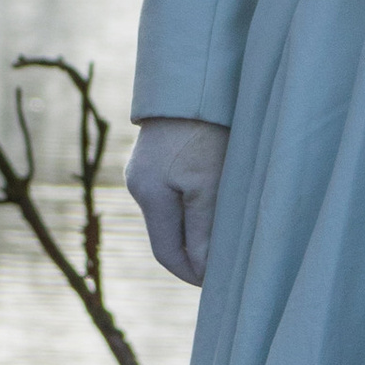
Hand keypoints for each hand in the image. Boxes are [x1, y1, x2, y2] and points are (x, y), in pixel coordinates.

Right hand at [127, 116, 229, 285]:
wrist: (196, 80)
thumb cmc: (207, 130)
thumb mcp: (211, 184)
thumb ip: (204, 231)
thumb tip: (201, 271)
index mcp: (148, 195)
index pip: (166, 254)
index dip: (192, 274)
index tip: (219, 284)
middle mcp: (138, 185)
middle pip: (166, 236)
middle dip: (193, 255)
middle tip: (226, 265)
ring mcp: (143, 170)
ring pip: (170, 216)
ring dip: (194, 230)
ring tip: (225, 236)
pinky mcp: (153, 158)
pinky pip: (171, 195)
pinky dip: (191, 208)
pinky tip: (214, 205)